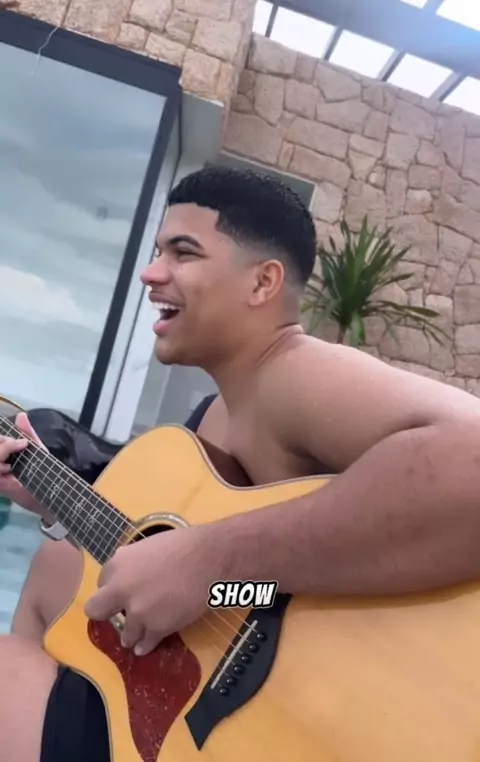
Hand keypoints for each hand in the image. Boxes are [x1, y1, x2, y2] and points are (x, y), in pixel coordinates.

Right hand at [0, 413, 46, 508]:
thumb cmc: (44, 471)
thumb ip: (28, 433)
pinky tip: (10, 470)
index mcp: (5, 452)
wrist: (52, 492)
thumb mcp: (37, 449)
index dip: (4, 440)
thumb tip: (21, 414)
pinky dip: (0, 467)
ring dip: (1, 453)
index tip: (23, 443)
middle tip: (21, 447)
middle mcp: (0, 461)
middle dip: (4, 445)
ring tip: (14, 462)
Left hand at [84, 525, 224, 655]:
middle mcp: (121, 589)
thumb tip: (127, 575)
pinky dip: (146, 645)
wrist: (209, 557)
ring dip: (132, 633)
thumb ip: (131, 564)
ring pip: (124, 633)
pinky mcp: (156, 628)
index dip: (115, 588)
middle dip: (105, 613)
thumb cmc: (183, 545)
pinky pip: (145, 644)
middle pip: (95, 610)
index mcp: (117, 564)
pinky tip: (146, 645)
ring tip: (138, 634)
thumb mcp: (147, 547)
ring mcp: (137, 611)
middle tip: (119, 615)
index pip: (102, 583)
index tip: (124, 592)